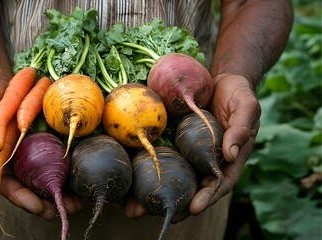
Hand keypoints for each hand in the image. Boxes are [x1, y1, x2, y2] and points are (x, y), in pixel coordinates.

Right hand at [0, 78, 82, 219]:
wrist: (0, 83)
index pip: (7, 185)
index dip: (22, 198)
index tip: (38, 207)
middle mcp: (15, 160)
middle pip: (30, 188)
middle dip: (46, 202)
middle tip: (64, 211)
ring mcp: (30, 152)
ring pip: (45, 178)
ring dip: (61, 192)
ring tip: (78, 202)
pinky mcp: (43, 141)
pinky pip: (55, 158)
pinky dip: (67, 170)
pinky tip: (82, 177)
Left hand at [124, 74, 260, 220]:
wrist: (218, 81)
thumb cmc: (237, 94)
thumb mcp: (245, 107)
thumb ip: (240, 129)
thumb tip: (230, 154)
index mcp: (229, 159)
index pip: (219, 183)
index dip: (208, 197)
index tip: (194, 208)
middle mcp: (207, 161)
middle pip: (192, 188)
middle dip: (175, 205)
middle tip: (156, 215)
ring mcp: (190, 154)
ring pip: (173, 178)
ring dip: (155, 194)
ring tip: (134, 209)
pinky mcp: (174, 143)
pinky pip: (161, 159)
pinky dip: (146, 171)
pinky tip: (130, 180)